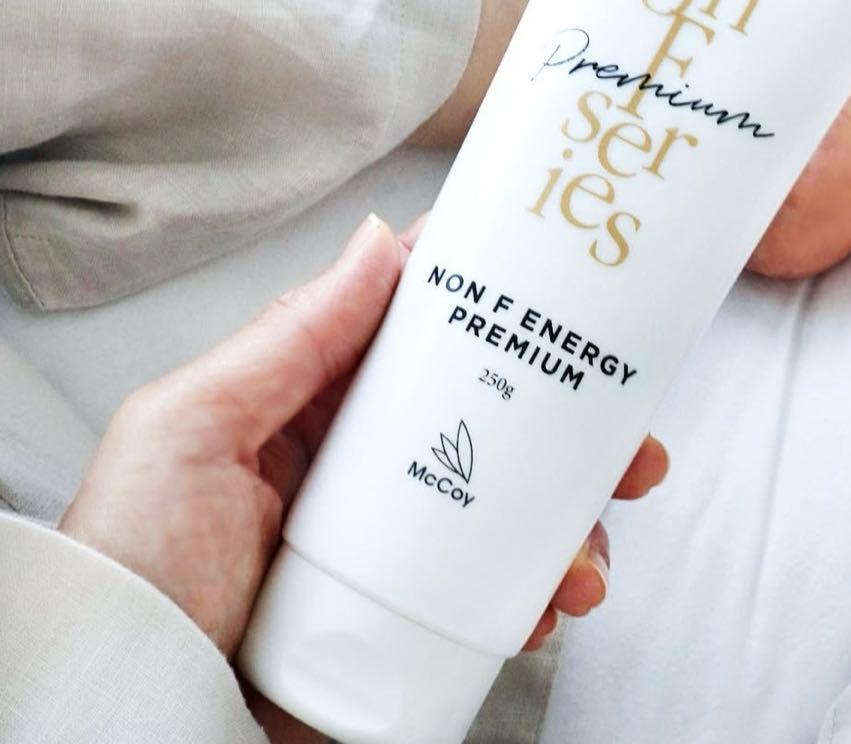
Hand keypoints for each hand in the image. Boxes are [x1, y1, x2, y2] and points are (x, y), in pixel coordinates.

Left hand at [60, 213, 668, 738]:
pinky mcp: (404, 612)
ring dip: (570, 518)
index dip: (495, 313)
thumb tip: (377, 244)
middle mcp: (366, 464)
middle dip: (570, 427)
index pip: (422, 337)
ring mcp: (392, 539)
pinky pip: (491, 590)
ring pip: (508, 507)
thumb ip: (288, 337)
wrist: (132, 715)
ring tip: (590, 545)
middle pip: (490, 423)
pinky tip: (552, 601)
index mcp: (316, 404)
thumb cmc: (134, 564)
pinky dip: (537, 590)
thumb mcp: (193, 427)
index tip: (562, 296)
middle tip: (627, 439)